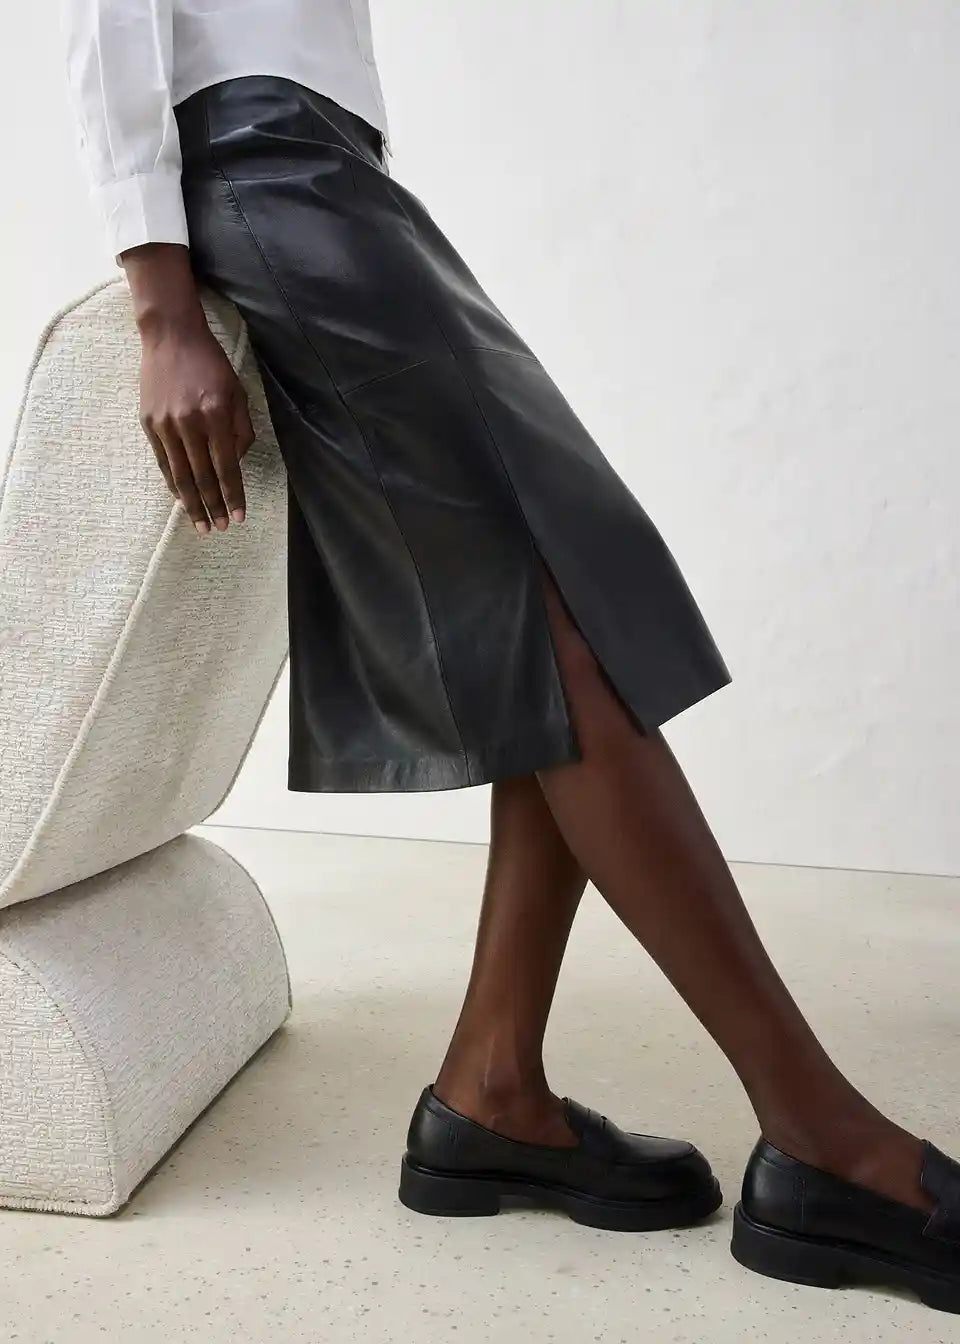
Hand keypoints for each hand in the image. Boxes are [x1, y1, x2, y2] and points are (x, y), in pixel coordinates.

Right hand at [120, 241, 255, 533]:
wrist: (171, 336)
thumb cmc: (211, 364)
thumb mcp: (237, 392)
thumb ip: (241, 430)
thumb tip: (235, 463)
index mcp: (215, 414)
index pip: (226, 467)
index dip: (233, 495)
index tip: (239, 516)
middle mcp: (189, 422)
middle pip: (202, 476)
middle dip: (213, 507)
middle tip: (220, 529)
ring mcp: (165, 424)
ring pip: (180, 474)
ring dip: (192, 503)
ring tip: (201, 524)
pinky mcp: (149, 423)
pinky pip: (163, 461)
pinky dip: (173, 483)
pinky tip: (181, 499)